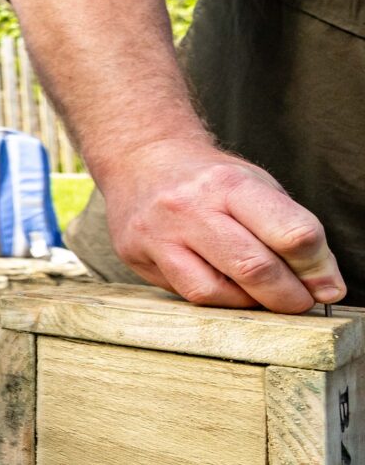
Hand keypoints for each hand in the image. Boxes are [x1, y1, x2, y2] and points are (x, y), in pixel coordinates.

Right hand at [100, 139, 343, 311]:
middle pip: (255, 268)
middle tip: (300, 302)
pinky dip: (218, 300)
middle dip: (290, 296)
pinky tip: (227, 289)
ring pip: (216, 291)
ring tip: (261, 296)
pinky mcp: (136, 255)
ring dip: (251, 304)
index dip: (319, 268)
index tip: (327, 285)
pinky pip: (187, 294)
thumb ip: (292, 232)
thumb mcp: (257, 187)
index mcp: (230, 183)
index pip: (292, 233)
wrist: (141, 160)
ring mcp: (158, 234)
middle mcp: (190, 207)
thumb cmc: (210, 180)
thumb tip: (325, 287)